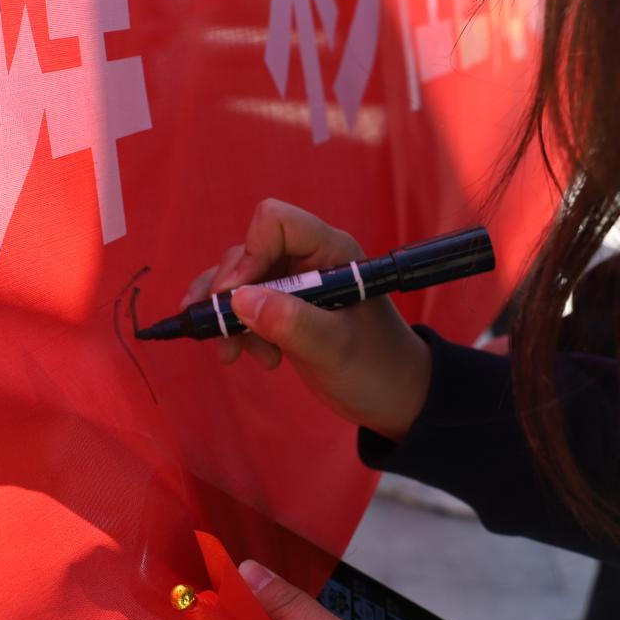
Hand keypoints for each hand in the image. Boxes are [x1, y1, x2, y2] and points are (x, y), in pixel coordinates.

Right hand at [180, 199, 431, 439]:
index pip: (276, 222)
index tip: (236, 298)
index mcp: (331, 251)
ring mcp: (293, 284)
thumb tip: (239, 300)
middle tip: (229, 336)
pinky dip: (232, 327)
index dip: (250, 255)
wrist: (392, 397)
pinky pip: (241, 303)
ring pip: (238, 279)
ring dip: (227, 315)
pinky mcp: (282, 308)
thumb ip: (292, 322)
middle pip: (248, 252)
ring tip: (235, 354)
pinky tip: (244, 354)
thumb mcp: (336, 348)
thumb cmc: (377, 367)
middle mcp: (309, 260)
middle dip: (230, 294)